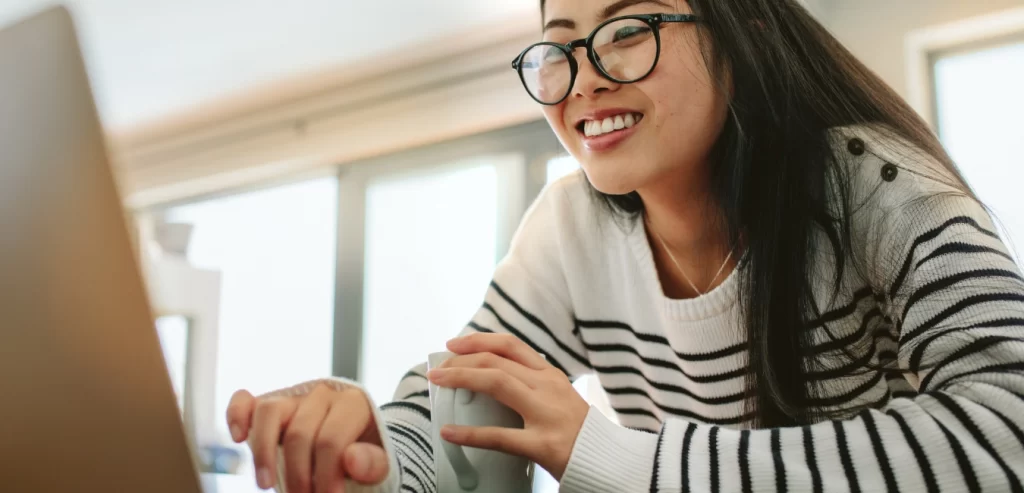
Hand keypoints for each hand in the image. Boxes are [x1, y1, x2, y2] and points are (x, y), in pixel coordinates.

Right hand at [225, 383, 387, 492]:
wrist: (356, 442)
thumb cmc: (365, 454)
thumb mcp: (379, 462)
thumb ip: (372, 463)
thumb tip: (351, 459)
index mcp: (353, 403)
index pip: (331, 440)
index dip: (326, 475)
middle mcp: (322, 394)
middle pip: (299, 433)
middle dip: (299, 474)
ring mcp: (294, 397)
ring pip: (269, 412)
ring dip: (263, 452)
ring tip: (267, 485)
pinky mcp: (270, 404)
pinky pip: (246, 400)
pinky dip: (237, 415)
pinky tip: (238, 437)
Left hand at [427, 333, 590, 479]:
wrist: (609, 461)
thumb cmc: (578, 432)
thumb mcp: (558, 398)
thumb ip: (531, 386)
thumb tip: (489, 381)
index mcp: (550, 375)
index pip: (511, 345)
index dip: (478, 340)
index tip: (454, 344)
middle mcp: (548, 386)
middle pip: (497, 360)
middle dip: (462, 360)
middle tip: (439, 368)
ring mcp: (546, 413)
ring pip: (497, 383)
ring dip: (462, 378)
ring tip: (437, 382)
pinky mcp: (543, 444)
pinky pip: (499, 436)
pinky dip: (469, 434)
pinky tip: (450, 432)